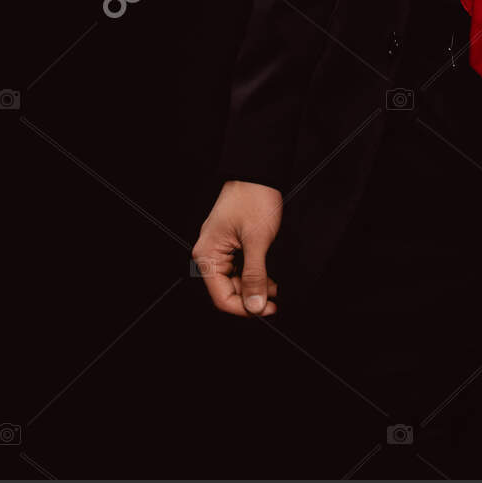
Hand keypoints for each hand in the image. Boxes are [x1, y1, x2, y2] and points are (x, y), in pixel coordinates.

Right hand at [192, 179, 281, 316]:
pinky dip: (253, 274)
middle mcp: (209, 254)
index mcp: (207, 255)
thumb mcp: (257, 241)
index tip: (267, 309)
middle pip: (227, 291)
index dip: (245, 308)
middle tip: (274, 300)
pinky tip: (268, 276)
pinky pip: (238, 268)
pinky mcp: (230, 244)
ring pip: (234, 281)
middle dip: (252, 297)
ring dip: (254, 286)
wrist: (258, 172)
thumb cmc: (253, 197)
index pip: (221, 297)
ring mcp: (219, 248)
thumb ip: (255, 276)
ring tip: (274, 287)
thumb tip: (255, 306)